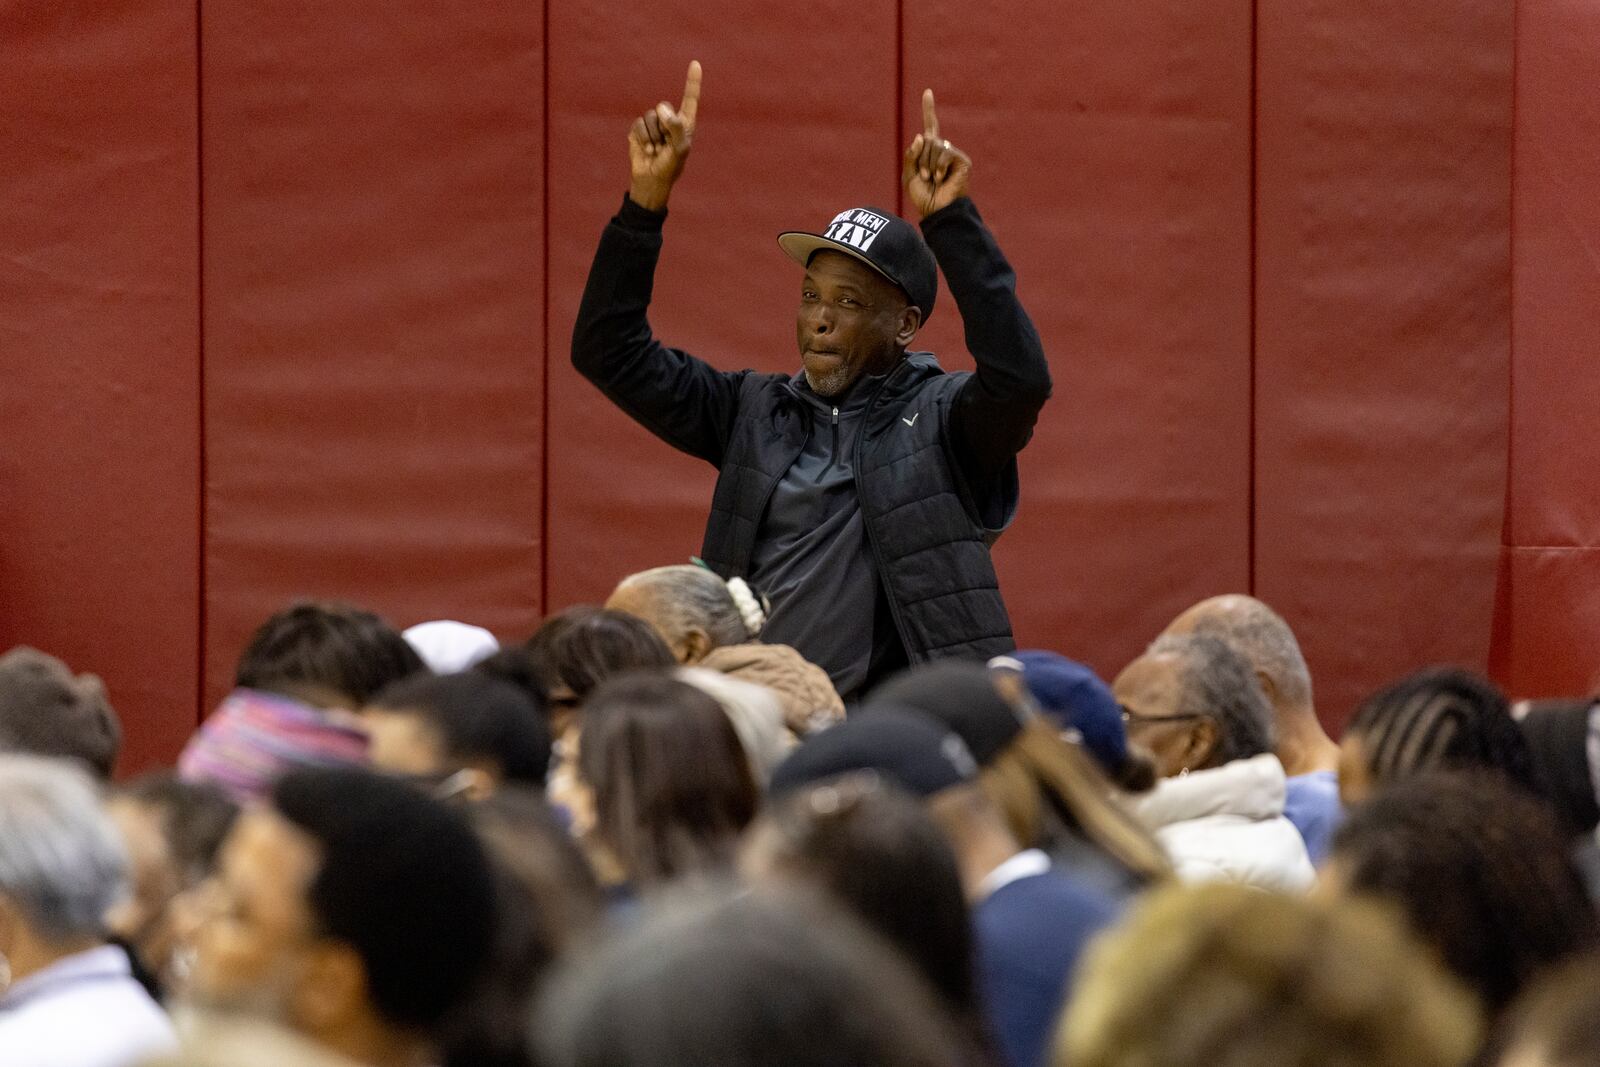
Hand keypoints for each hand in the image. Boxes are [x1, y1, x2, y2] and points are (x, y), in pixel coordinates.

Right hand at [627, 60, 701, 211]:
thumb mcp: (679, 149)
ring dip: (652, 136)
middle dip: (662, 125)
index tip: (695, 64)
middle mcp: (670, 121)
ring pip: (650, 116)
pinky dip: (642, 138)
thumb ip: (676, 128)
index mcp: (685, 124)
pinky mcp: (639, 130)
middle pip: (663, 107)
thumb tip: (664, 111)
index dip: (692, 82)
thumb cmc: (670, 167)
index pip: (690, 99)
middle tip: (664, 144)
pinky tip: (646, 150)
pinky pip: (638, 123)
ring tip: (655, 150)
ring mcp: (654, 125)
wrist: (650, 181)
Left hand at [902, 89, 970, 217]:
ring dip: (927, 164)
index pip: (930, 126)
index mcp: (930, 152)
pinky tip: (941, 178)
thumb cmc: (923, 197)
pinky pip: (945, 152)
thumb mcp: (909, 175)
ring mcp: (953, 155)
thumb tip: (921, 136)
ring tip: (932, 179)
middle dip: (920, 159)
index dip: (929, 109)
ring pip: (934, 146)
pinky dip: (938, 166)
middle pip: (927, 140)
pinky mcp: (962, 161)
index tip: (927, 92)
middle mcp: (943, 150)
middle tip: (924, 178)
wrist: (936, 211)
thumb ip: (911, 155)